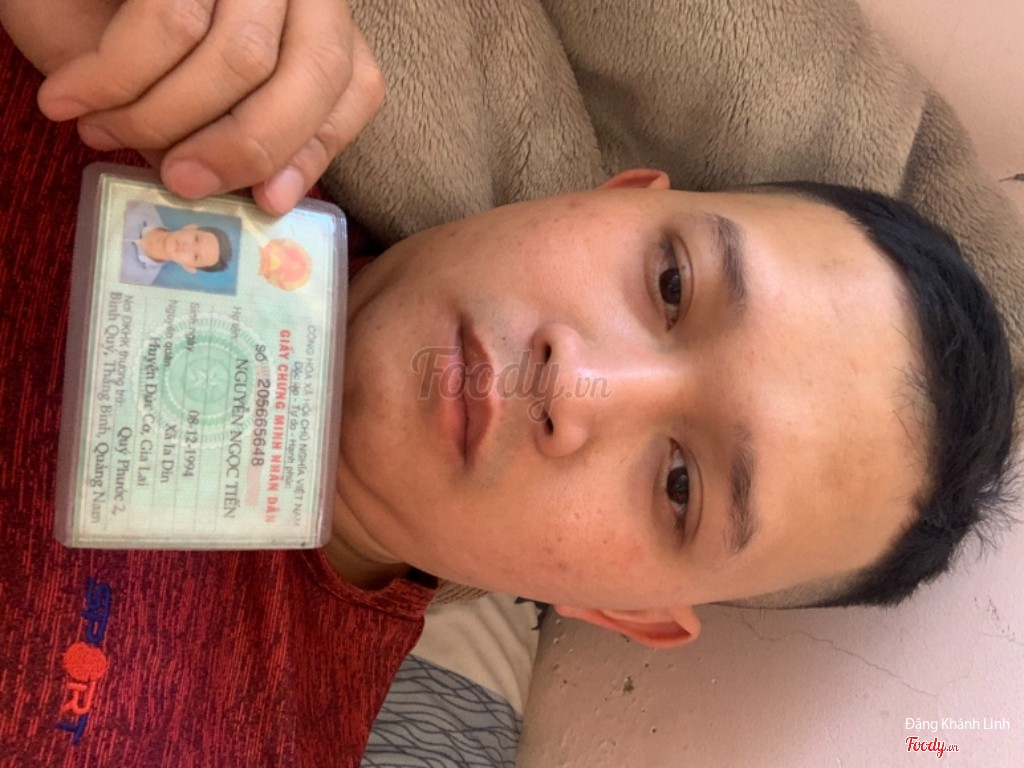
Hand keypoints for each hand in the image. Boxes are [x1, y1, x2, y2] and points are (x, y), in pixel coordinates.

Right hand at [12, 0, 383, 213]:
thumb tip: (262, 197)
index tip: (269, 201)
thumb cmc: (106, 23)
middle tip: (181, 181)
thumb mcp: (182, 88)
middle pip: (315, 72)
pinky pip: (170, 25)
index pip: (357, 85)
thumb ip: (229, 132)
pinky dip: (113, 78)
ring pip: (244, 57)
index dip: (316, 149)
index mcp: (315, 19)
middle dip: (246, 146)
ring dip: (162, 116)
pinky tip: (67, 99)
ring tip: (100, 133)